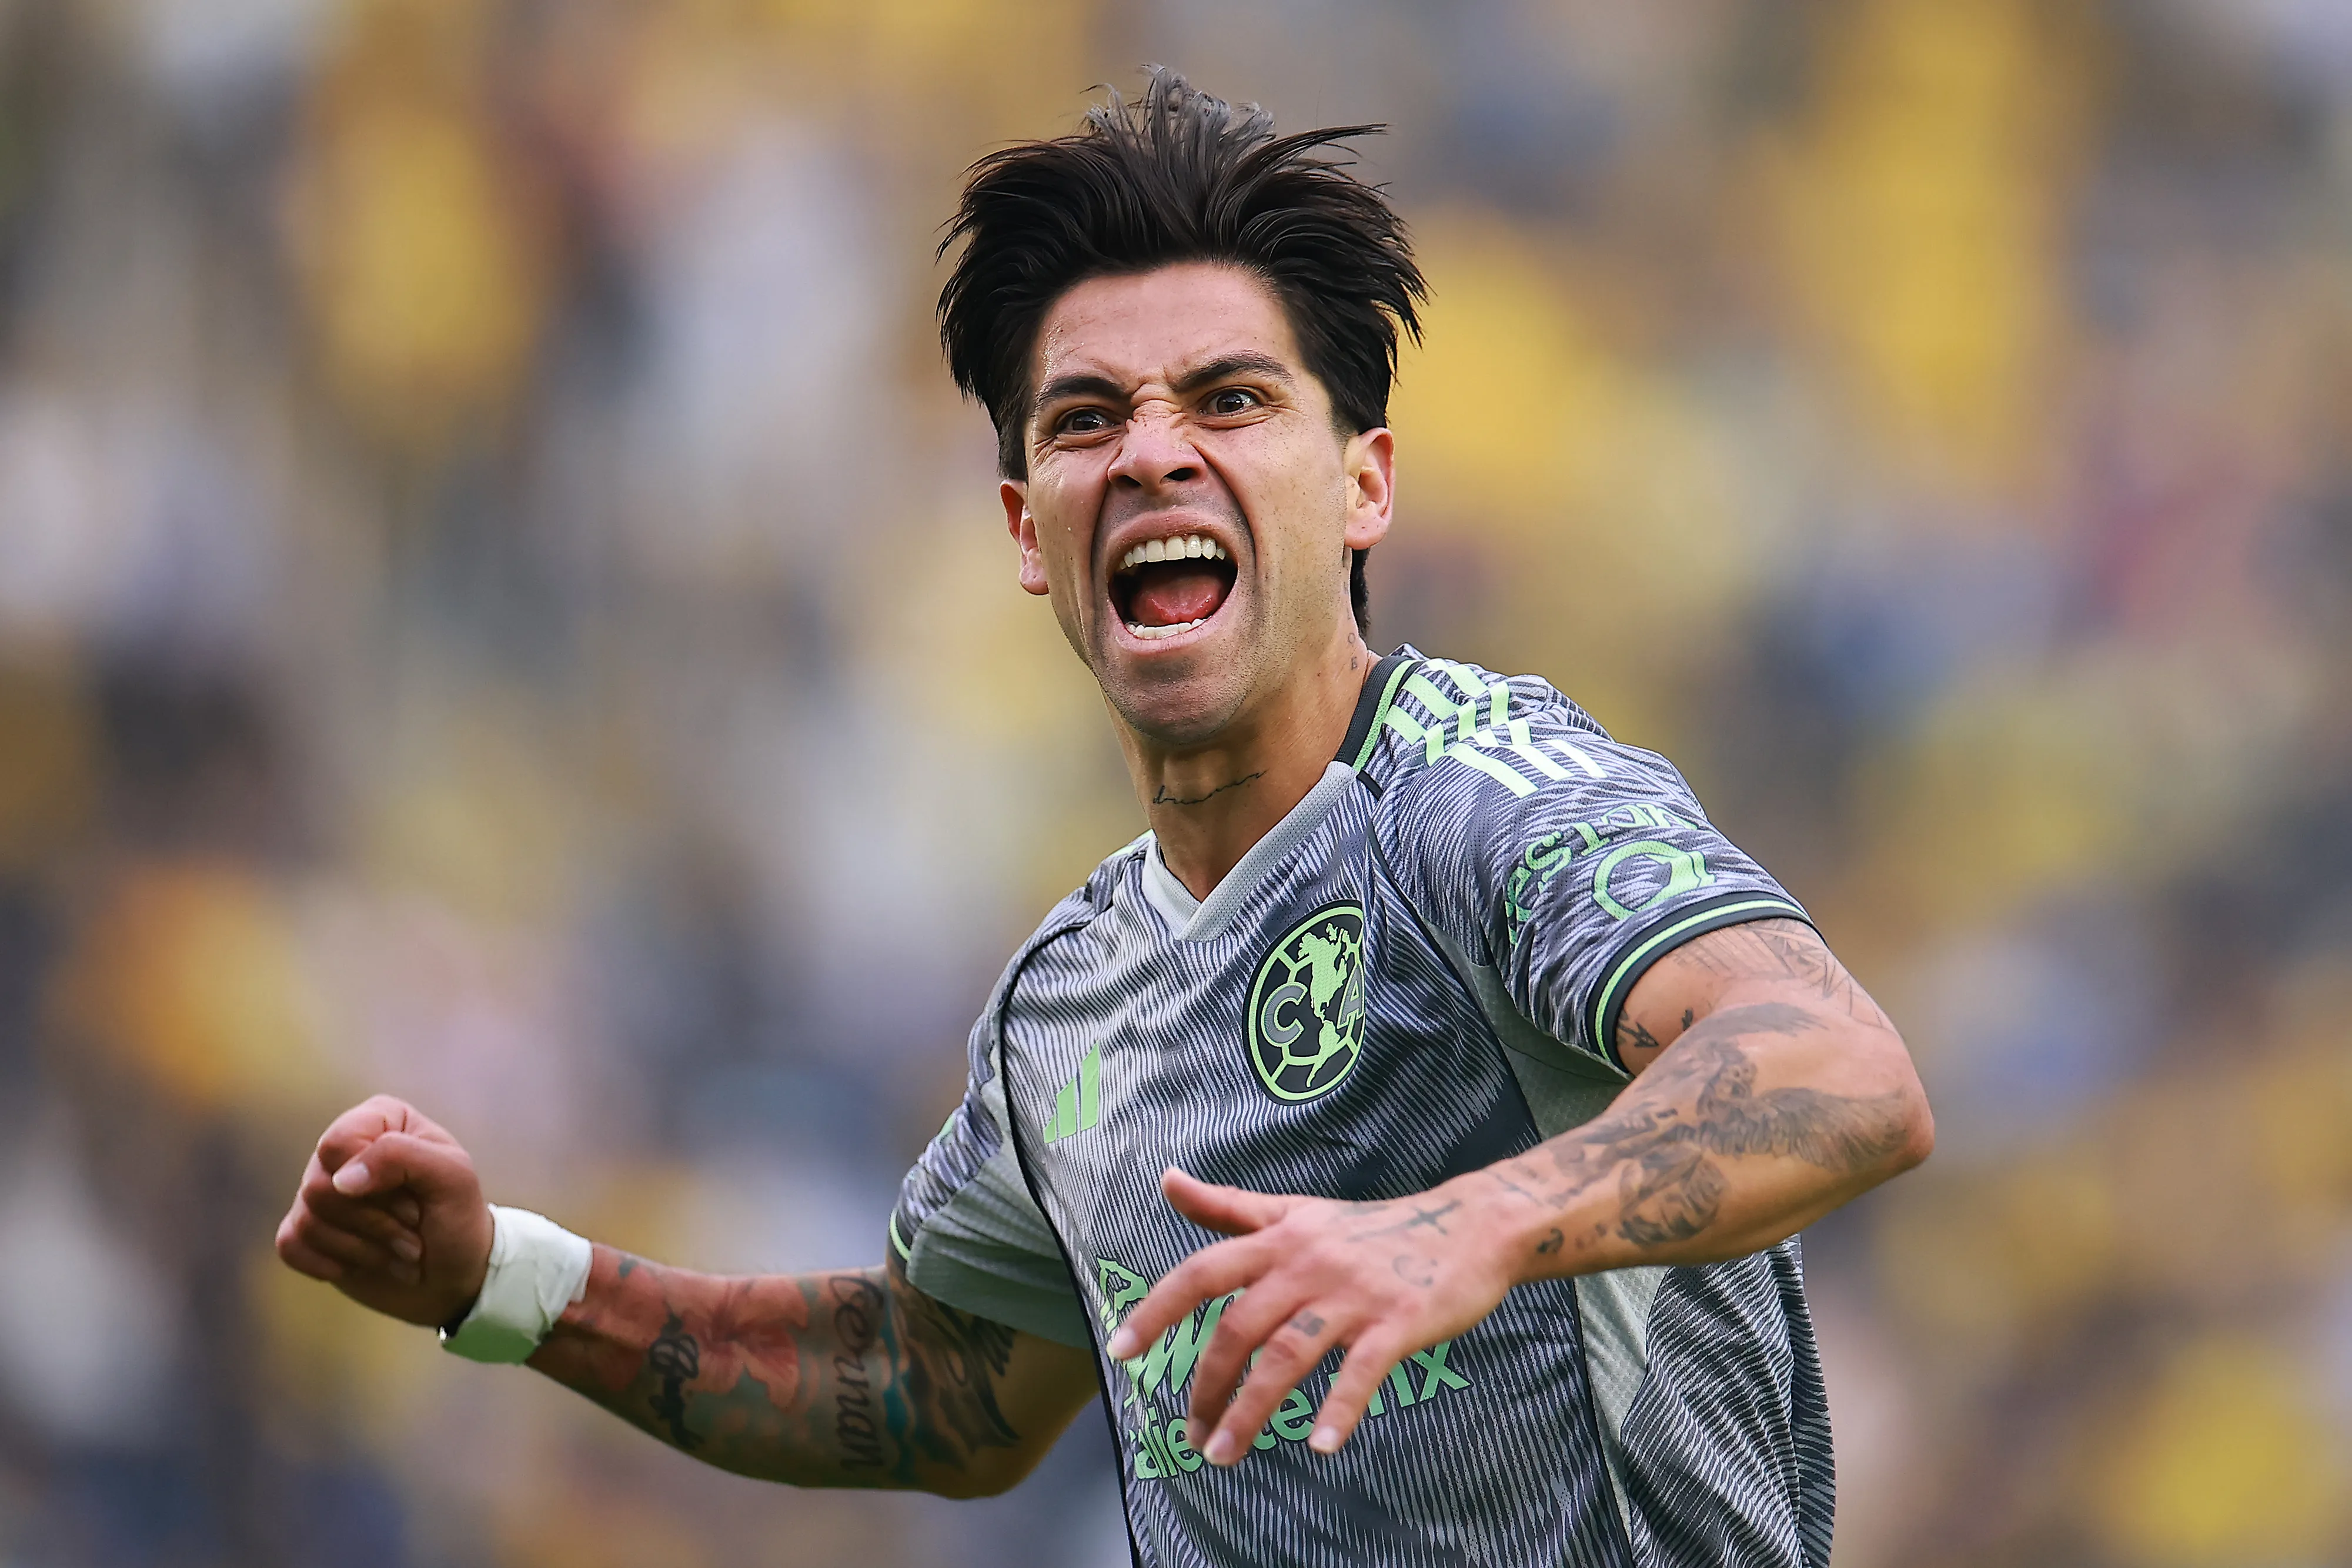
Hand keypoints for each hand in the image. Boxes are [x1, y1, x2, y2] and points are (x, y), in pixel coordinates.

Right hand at [274, 1094, 493, 1327]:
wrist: (453, 1276)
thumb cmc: (457, 1218)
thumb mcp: (452, 1177)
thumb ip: (400, 1157)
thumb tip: (340, 1179)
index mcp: (379, 1120)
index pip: (339, 1144)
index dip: (375, 1183)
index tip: (417, 1205)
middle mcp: (343, 1150)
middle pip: (320, 1188)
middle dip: (374, 1224)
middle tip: (414, 1238)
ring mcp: (321, 1190)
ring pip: (308, 1220)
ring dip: (363, 1250)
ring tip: (400, 1254)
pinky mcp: (305, 1229)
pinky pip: (290, 1245)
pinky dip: (332, 1264)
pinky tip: (363, 1265)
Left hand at [1105, 1168, 1515, 1464]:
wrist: (1469, 1226)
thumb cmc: (1373, 1229)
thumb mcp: (1297, 1212)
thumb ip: (1229, 1207)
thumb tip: (1167, 1180)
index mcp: (1280, 1239)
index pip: (1203, 1272)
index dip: (1157, 1310)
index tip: (1120, 1351)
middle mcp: (1308, 1264)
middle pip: (1238, 1327)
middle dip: (1206, 1386)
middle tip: (1193, 1436)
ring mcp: (1353, 1294)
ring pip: (1286, 1356)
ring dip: (1250, 1411)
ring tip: (1225, 1454)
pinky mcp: (1398, 1322)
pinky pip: (1361, 1372)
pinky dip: (1339, 1411)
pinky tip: (1319, 1446)